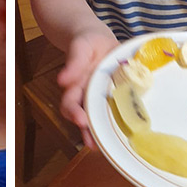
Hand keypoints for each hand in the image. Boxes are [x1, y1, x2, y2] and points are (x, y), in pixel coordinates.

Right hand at [55, 29, 120, 148]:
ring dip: (98, 132)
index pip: (71, 102)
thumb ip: (74, 62)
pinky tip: (124, 133)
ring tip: (104, 148)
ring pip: (97, 118)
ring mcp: (99, 96)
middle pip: (83, 116)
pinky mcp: (113, 96)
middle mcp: (86, 94)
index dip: (74, 113)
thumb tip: (61, 81)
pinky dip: (117, 123)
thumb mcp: (81, 47)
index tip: (80, 121)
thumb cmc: (87, 41)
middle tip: (92, 143)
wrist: (98, 38)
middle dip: (86, 130)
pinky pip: (114, 111)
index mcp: (76, 84)